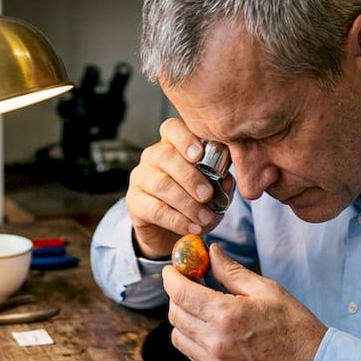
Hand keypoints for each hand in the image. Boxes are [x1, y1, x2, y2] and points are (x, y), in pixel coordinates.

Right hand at [125, 118, 232, 258]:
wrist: (170, 231)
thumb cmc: (194, 201)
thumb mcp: (213, 190)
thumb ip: (221, 182)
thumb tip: (226, 180)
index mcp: (173, 144)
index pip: (172, 129)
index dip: (185, 138)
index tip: (199, 155)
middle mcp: (153, 156)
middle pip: (166, 156)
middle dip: (190, 177)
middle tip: (207, 195)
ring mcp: (141, 178)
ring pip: (161, 185)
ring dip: (187, 203)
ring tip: (204, 218)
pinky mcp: (134, 202)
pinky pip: (155, 209)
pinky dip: (177, 220)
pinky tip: (192, 228)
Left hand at [163, 243, 325, 360]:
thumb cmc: (295, 326)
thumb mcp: (267, 289)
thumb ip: (232, 271)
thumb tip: (211, 252)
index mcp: (226, 315)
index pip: (180, 293)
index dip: (171, 277)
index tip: (173, 269)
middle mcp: (215, 342)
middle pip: (175, 314)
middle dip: (177, 295)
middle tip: (190, 284)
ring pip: (178, 337)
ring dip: (183, 318)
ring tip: (202, 308)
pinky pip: (192, 354)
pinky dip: (193, 339)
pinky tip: (211, 329)